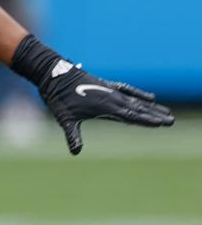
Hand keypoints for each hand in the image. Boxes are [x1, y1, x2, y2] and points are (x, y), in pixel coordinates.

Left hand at [38, 61, 173, 154]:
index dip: (146, 120)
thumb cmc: (57, 96)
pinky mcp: (105, 84)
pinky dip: (138, 93)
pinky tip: (149, 96)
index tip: (161, 123)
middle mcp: (111, 97)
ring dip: (150, 106)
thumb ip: (72, 135)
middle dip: (154, 115)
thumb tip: (75, 152)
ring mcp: (109, 90)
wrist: (52, 72)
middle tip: (171, 120)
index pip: (131, 115)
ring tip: (165, 111)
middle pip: (137, 108)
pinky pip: (127, 89)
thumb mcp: (64, 118)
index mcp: (105, 106)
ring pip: (135, 99)